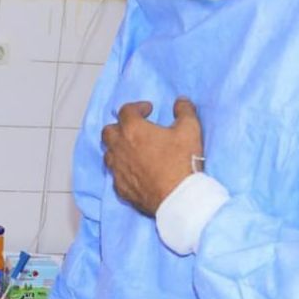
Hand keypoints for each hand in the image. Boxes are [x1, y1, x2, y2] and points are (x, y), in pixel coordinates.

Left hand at [102, 97, 202, 215]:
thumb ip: (184, 111)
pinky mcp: (120, 187)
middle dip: (120, 126)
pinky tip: (134, 171)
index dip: (137, 107)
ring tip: (133, 150)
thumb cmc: (182, 161)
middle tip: (136, 129)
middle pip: (109, 131)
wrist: (178, 197)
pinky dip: (122, 169)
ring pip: (108, 153)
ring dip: (118, 148)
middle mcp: (119, 147)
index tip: (148, 110)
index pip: (126, 111)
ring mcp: (117, 169)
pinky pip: (115, 174)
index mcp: (133, 129)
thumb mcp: (190, 130)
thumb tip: (181, 101)